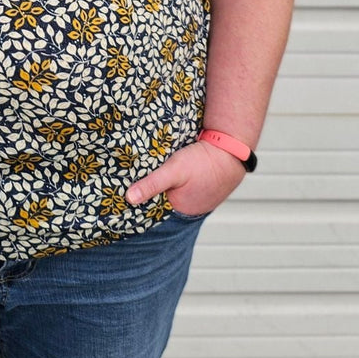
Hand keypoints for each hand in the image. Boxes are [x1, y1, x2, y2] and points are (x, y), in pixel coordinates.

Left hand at [125, 140, 244, 215]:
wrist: (231, 149)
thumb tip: (129, 199)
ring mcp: (197, 193)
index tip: (127, 184)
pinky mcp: (201, 181)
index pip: (153, 205)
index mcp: (180, 208)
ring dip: (166, 177)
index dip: (142, 193)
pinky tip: (172, 162)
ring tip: (154, 164)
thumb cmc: (203, 162)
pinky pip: (183, 180)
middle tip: (139, 169)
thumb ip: (152, 184)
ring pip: (173, 187)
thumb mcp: (174, 171)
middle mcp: (189, 205)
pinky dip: (177, 174)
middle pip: (163, 195)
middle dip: (153, 184)